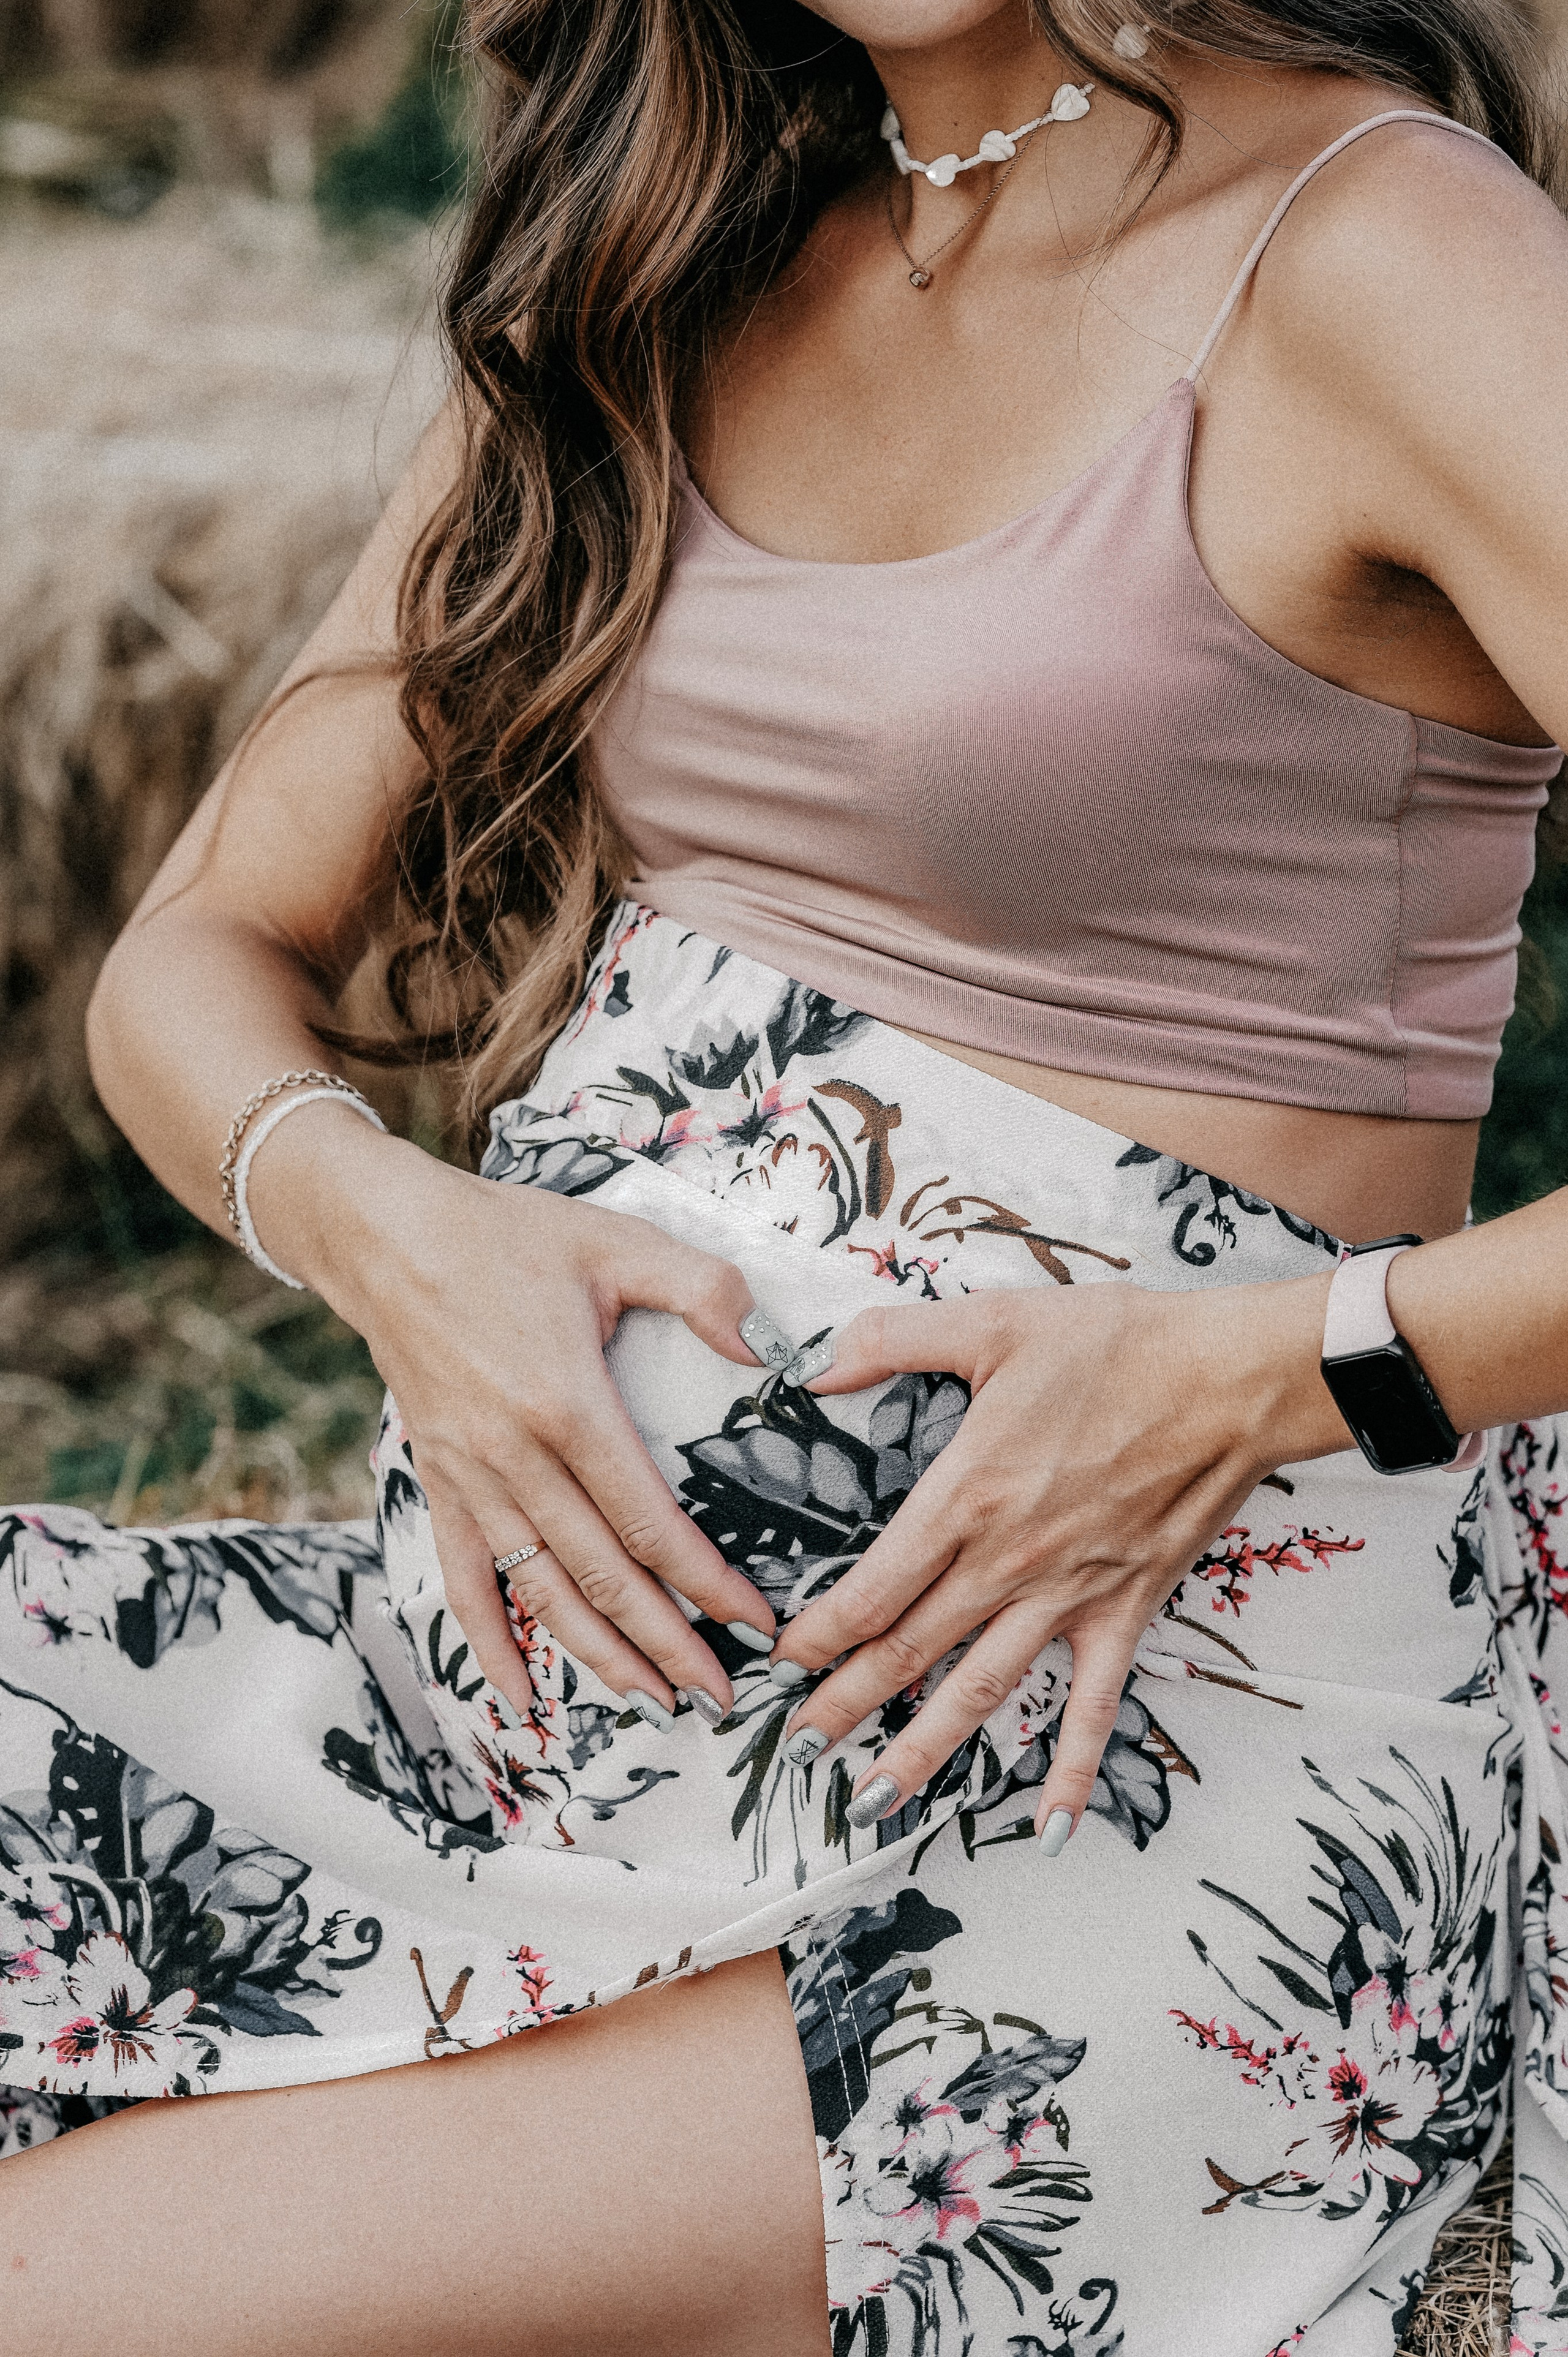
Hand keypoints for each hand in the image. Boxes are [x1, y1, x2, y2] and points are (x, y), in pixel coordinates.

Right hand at [254, 1119, 776, 1725]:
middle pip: (602, 1577)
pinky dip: (492, 1647)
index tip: (756, 1624)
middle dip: (665, 1645)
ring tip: (655, 1704)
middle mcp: (515, 1458)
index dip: (706, 1582)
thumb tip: (771, 1348)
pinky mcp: (439, 1483)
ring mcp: (471, 1479)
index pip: (650, 1522)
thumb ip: (703, 1289)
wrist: (389, 1238)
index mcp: (567, 1404)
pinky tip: (522, 1702)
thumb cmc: (510, 1236)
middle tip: (720, 1698)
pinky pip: (465, 1583)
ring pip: (541, 1593)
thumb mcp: (618, 1241)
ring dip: (598, 1658)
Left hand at [769, 1275, 1341, 1846]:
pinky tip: (1051, 1831)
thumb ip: (893, 1340)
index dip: (818, 1635)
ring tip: (875, 1800)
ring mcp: (1068, 1596)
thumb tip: (814, 1361)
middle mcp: (1007, 1561)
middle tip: (792, 1752)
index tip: (779, 1665)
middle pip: (907, 1651)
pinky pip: (1093, 1708)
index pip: (871, 1588)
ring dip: (923, 1750)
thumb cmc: (1118, 1345)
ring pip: (980, 1692)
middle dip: (843, 1706)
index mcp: (965, 1497)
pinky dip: (1072, 1772)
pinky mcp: (1125, 1611)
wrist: (1231, 1379)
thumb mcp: (991, 1323)